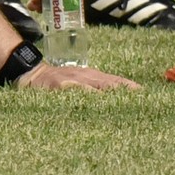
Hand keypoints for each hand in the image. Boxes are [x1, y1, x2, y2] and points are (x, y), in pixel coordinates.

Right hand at [16, 62, 140, 91]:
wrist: (31, 74)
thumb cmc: (56, 81)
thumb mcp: (76, 82)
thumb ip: (92, 88)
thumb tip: (112, 96)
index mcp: (90, 76)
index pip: (113, 81)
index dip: (127, 86)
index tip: (143, 93)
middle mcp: (84, 75)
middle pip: (108, 82)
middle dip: (124, 89)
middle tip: (140, 97)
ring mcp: (72, 79)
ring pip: (95, 85)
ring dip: (110, 91)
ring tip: (125, 99)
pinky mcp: (60, 85)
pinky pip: (76, 89)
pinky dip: (87, 94)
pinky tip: (96, 99)